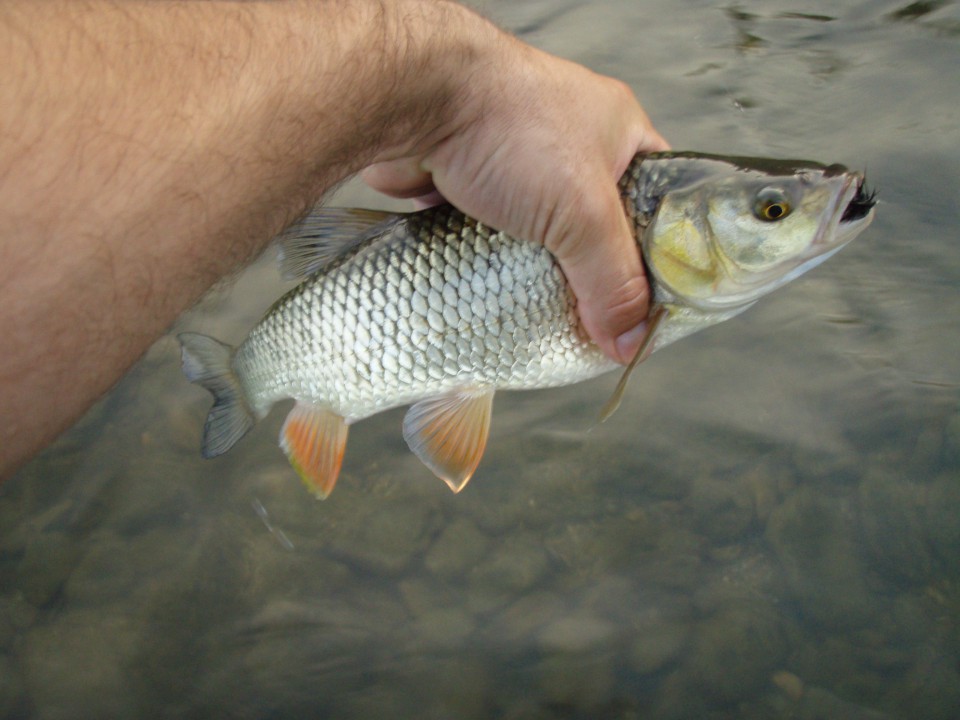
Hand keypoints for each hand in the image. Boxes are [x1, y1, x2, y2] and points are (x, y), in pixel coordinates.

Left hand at [362, 36, 668, 363]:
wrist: (416, 100)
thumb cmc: (508, 125)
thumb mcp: (583, 212)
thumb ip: (613, 279)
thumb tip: (630, 338)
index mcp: (618, 130)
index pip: (658, 199)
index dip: (660, 251)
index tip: (653, 301)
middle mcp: (571, 143)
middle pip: (597, 225)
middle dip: (593, 271)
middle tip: (598, 320)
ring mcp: (517, 163)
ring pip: (542, 235)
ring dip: (539, 271)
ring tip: (548, 316)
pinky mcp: (470, 185)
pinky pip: (494, 237)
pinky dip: (495, 264)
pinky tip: (498, 295)